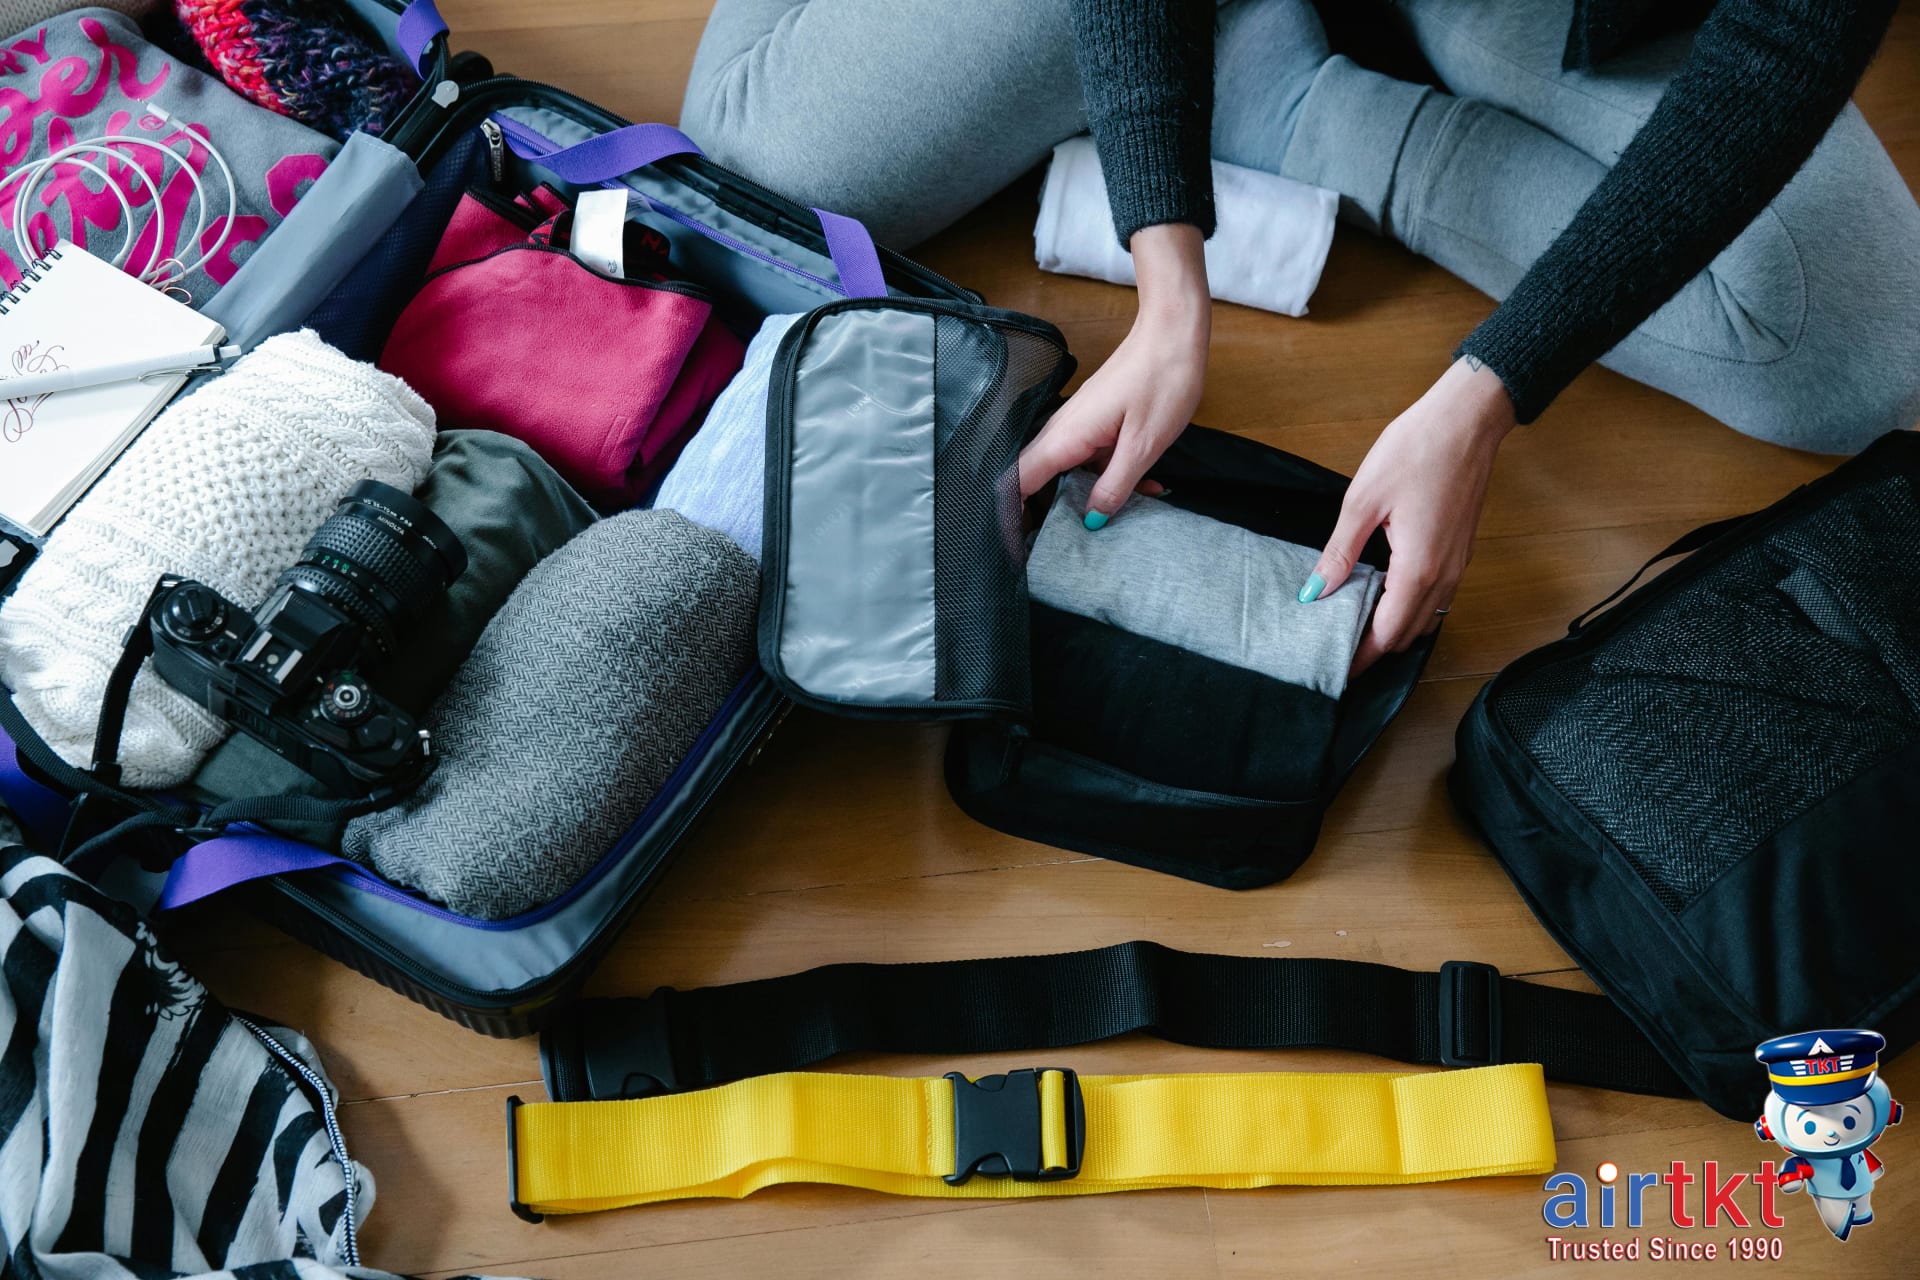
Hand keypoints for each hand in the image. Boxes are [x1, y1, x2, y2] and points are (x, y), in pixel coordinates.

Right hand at [1019, 223, 1209, 520]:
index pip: (1016, 482)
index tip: (1021, 544)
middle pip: (1035, 481)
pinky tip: (1143, 486)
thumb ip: (1114, 487)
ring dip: (1089, 495)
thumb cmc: (1161, 382)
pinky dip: (1108, 476)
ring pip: (1066, 472)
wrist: (1174, 335)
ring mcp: (1077, 425)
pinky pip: (1089, 458)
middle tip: (1074, 541)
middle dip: (1050, 513)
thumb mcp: (1143, 447)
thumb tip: (1093, 520)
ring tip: (1124, 513)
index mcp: (1066, 438)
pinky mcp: (1094, 422)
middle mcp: (1062, 431)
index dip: (1012, 515)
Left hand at [1300, 357, 1515, 673]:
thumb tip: (1314, 592)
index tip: (1335, 669)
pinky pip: (1434, 595)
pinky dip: (1408, 607)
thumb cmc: (1417, 451)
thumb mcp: (1363, 501)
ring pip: (1424, 617)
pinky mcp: (1459, 550)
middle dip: (1375, 649)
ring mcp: (1457, 564)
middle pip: (1408, 634)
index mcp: (1418, 570)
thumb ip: (1339, 553)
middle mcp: (1443, 576)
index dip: (1361, 658)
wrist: (1468, 420)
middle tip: (1338, 650)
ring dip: (1393, 629)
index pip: (1387, 635)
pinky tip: (1380, 592)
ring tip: (1354, 625)